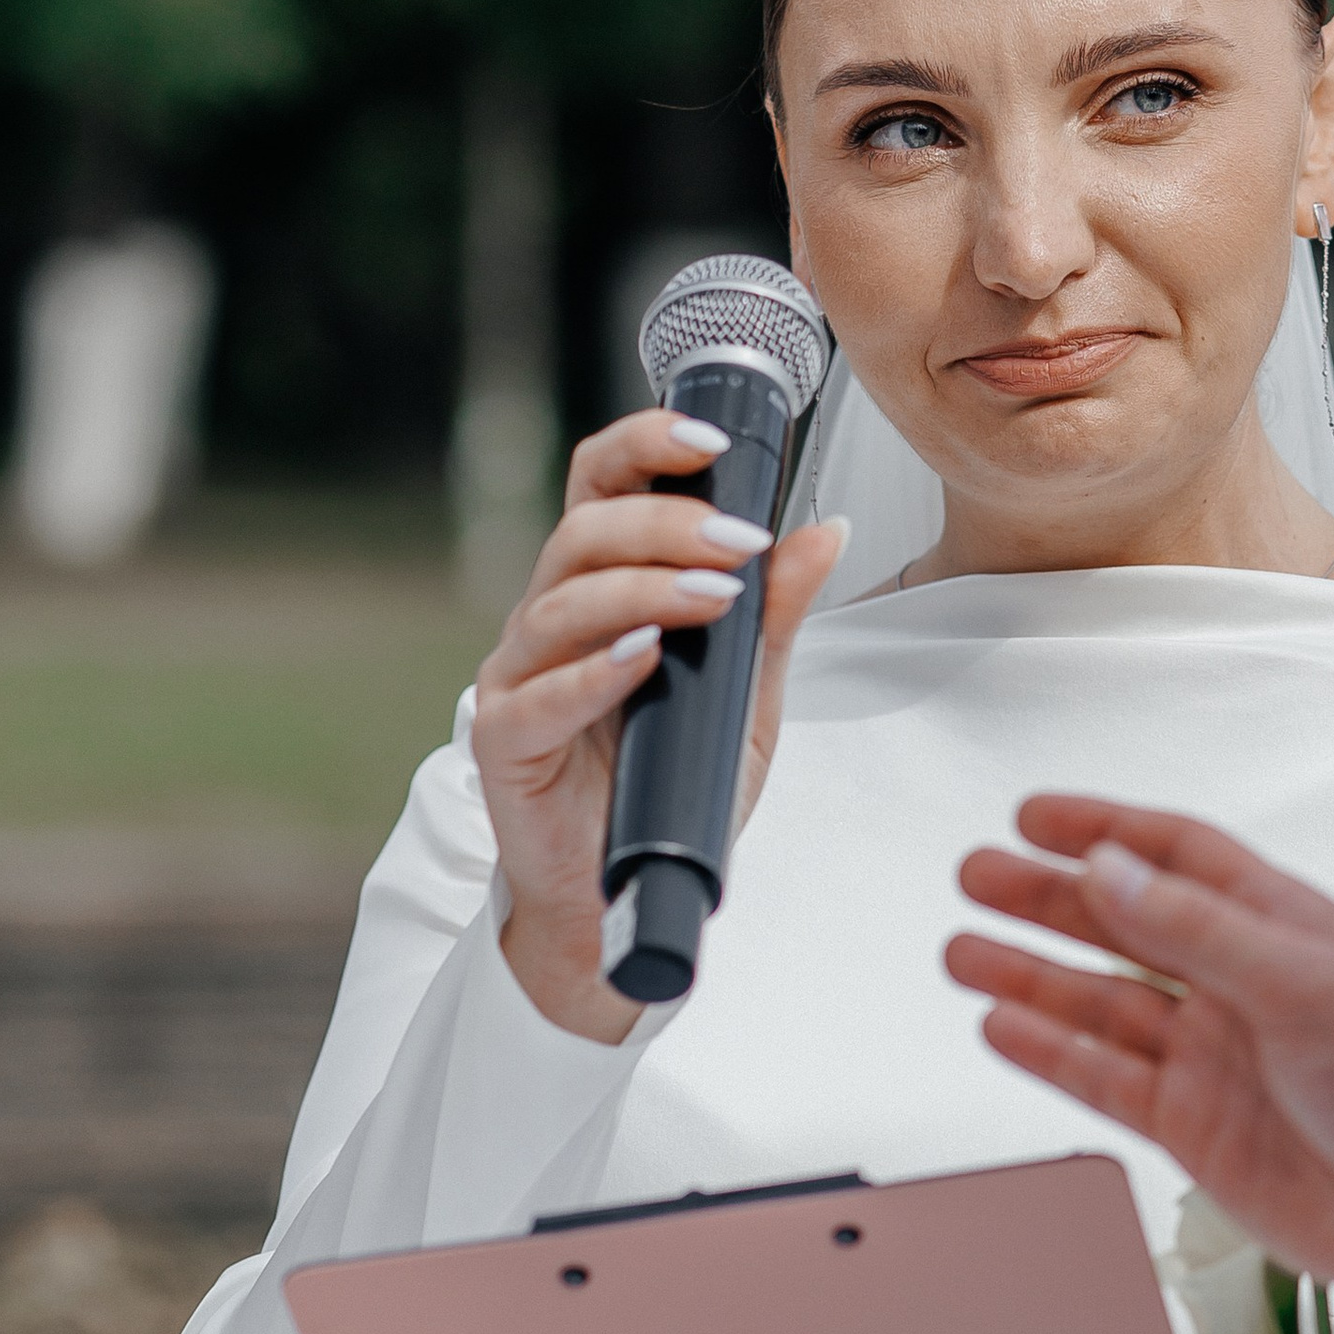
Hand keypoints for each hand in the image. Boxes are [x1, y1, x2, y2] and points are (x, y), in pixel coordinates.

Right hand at [472, 411, 845, 1040]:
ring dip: (643, 588)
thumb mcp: (744, 696)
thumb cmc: (673, 785)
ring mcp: (520, 679)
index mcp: (602, 590)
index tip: (714, 440)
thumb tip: (826, 530)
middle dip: (665, 521)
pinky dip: (592, 674)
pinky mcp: (506, 744)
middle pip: (583, 532)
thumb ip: (772, 617)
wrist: (629, 893)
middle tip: (738, 540)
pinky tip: (641, 659)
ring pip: (561, 602)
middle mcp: (551, 621)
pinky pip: (537, 697)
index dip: (645, 445)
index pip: (602, 486)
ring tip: (713, 597)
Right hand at [948, 797, 1333, 1296]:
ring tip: (963, 953)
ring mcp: (1214, 1057)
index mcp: (1283, 928)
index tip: (1035, 817)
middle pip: (1125, 924)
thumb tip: (1110, 871)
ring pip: (1102, 1003)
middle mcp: (1242, 986)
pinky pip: (1105, 1079)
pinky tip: (1003, 1027)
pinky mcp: (1194, 1128)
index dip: (1106, 832)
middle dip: (1048, 899)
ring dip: (1032, 976)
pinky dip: (1051, 1053)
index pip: (1178, 859)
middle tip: (978, 877)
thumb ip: (1198, 929)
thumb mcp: (1304, 984)